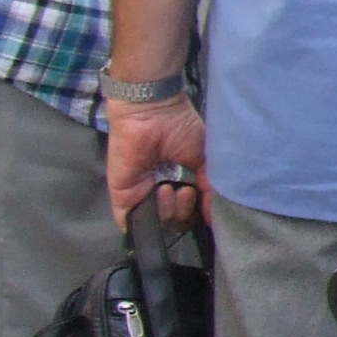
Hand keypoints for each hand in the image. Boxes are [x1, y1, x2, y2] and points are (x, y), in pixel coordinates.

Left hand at [107, 97, 209, 227]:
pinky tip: (158, 192)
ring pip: (158, 224)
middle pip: (176, 222)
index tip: (201, 195)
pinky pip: (133, 223)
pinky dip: (147, 218)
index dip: (198, 211)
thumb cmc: (180, 129)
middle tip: (185, 189)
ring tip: (169, 186)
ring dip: (170, 209)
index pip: (190, 212)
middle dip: (185, 211)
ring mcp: (141, 197)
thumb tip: (214, 218)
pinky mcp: (123, 198)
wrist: (152, 112)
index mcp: (180, 184)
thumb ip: (209, 190)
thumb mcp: (205, 160)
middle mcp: (160, 192)